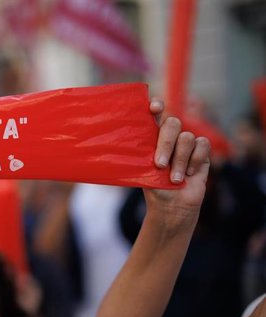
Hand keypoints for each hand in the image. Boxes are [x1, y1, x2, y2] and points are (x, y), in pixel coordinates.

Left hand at [144, 99, 210, 231]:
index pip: (155, 114)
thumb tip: (119, 144)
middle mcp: (170, 136)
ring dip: (179, 161)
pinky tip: (189, 174)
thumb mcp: (142, 170)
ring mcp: (186, 143)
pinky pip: (202, 145)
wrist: (171, 205)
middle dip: (166, 144)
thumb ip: (139, 154)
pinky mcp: (202, 151)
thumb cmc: (154, 187)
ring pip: (187, 137)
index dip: (156, 106)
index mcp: (152, 136)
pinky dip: (194, 161)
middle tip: (159, 165)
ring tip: (174, 179)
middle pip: (172, 123)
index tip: (154, 108)